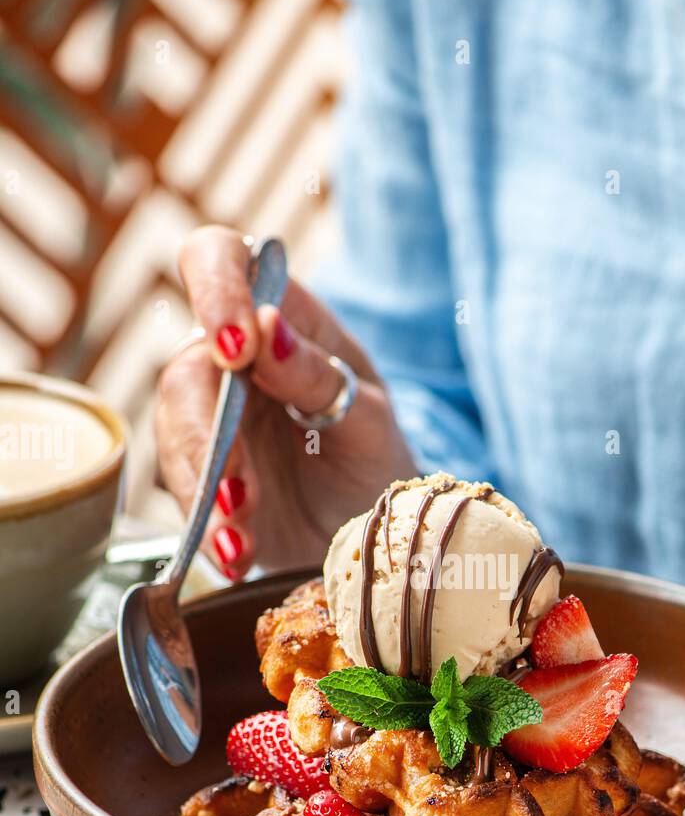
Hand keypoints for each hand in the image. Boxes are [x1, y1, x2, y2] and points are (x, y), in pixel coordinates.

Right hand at [156, 226, 415, 576]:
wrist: (375, 530)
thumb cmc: (375, 455)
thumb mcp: (368, 417)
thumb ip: (319, 375)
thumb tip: (266, 328)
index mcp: (280, 316)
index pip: (219, 262)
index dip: (215, 291)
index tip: (236, 348)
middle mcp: (233, 360)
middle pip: (189, 374)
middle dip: (211, 438)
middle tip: (242, 490)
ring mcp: (211, 418)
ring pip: (178, 439)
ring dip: (208, 494)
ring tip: (241, 537)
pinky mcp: (201, 475)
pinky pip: (187, 494)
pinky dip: (210, 529)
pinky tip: (236, 554)